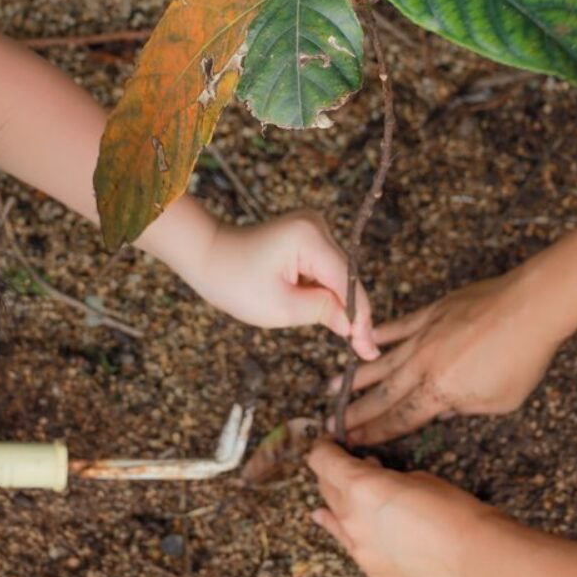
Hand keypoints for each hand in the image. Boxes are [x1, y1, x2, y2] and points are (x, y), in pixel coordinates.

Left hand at [194, 210, 378, 358]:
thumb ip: (324, 312)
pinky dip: (327, 293)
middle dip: (354, 313)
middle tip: (365, 350)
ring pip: (339, 276)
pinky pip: (326, 271)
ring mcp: (313, 229)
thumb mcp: (281, 307)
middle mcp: (317, 226)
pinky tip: (334, 318)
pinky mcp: (308, 237)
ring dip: (341, 304)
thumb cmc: (234, 281)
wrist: (207, 256)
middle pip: (346, 278)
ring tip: (354, 341)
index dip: (361, 317)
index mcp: (309, 238)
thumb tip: (354, 325)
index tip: (369, 349)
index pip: (347, 282)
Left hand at [307, 439, 496, 576]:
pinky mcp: (370, 569)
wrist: (472, 555)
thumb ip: (381, 476)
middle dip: (333, 473)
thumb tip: (370, 474)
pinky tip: (355, 527)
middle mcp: (350, 516)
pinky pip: (351, 544)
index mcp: (359, 485)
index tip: (331, 443)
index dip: (324, 447)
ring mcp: (358, 547)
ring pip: (334, 517)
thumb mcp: (413, 476)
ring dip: (341, 502)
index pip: (321, 459)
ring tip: (349, 495)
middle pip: (324, 486)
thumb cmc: (450, 508)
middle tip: (349, 465)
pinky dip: (352, 531)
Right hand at [333, 272, 564, 444]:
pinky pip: (398, 327)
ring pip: (382, 361)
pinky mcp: (431, 313)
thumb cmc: (522, 357)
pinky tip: (364, 341)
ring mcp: (424, 337)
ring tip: (333, 387)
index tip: (354, 440)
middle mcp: (424, 365)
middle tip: (334, 423)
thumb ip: (464, 408)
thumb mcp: (499, 400)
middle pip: (384, 393)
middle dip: (357, 411)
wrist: (528, 308)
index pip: (401, 417)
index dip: (376, 431)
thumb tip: (441, 409)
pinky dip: (379, 335)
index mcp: (441, 391)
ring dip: (357, 377)